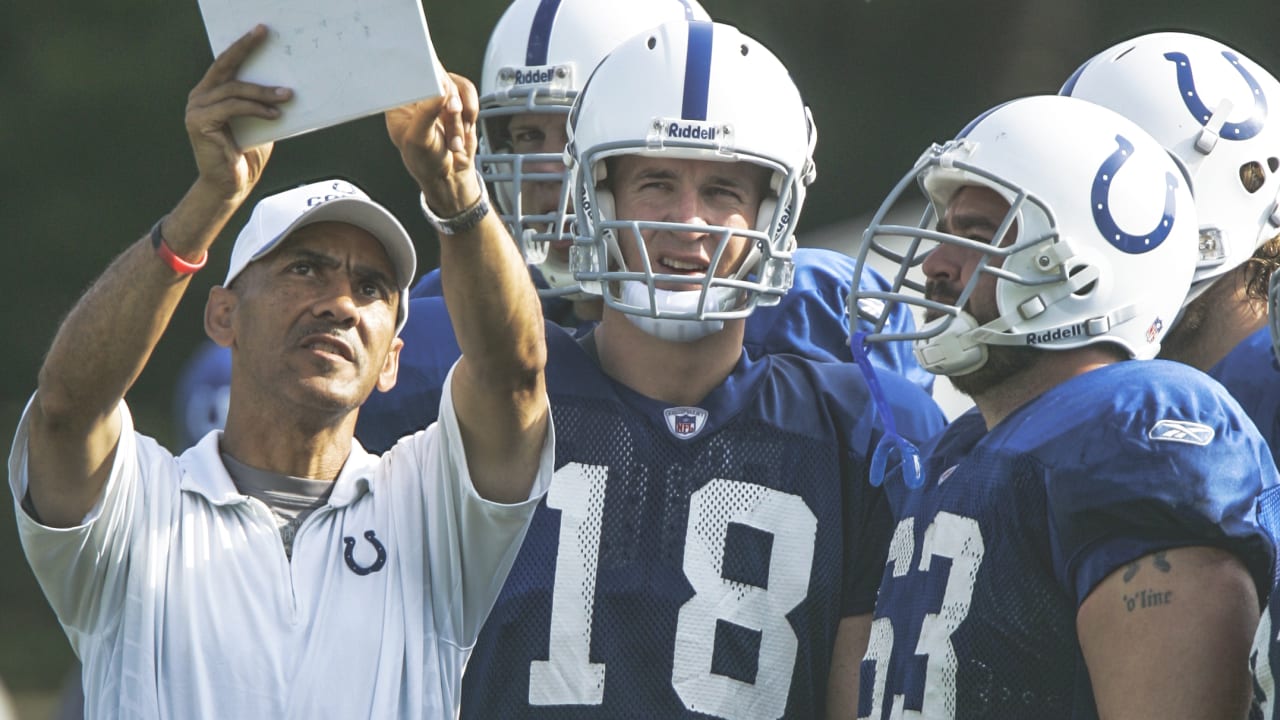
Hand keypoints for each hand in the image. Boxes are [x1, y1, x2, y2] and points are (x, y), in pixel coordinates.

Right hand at [184, 24, 292, 200]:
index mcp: (211, 94)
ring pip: (234, 89)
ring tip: (287, 96)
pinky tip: (274, 115)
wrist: (231, 186)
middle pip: (224, 66)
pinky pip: (232, 108)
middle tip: (265, 34)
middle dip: (245, 48)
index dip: (243, 45)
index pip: (227, 63)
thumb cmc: (246, 156)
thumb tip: (287, 85)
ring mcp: (196, 109)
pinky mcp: (199, 123)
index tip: (261, 30)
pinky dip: (255, 109)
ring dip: (263, 92)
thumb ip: (262, 104)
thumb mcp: (259, 124)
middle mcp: (199, 97)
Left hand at [385, 73, 481, 215]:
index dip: (420, 72)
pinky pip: (468, 92)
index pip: (405, 74)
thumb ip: (427, 113)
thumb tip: (440, 90)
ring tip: (454, 136)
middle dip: (449, 101)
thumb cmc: (426, 160)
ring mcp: (439, 95)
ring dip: (461, 113)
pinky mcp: (457, 99)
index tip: (435, 81)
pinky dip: (471, 111)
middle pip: (436, 75)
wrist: (450, 174)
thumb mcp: (419, 140)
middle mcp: (418, 94)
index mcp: (399, 101)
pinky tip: (463, 129)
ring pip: (456, 85)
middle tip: (452, 114)